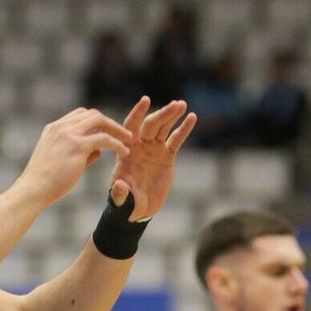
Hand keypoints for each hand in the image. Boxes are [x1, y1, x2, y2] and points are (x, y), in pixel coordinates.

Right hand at [14, 108, 134, 207]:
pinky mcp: (77, 146)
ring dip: (117, 129)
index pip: (79, 115)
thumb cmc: (44, 182)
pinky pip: (104, 139)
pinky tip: (124, 152)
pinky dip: (117, 144)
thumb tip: (97, 152)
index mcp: (53, 129)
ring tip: (129, 140)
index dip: (96, 122)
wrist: (32, 190)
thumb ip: (78, 152)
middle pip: (92, 114)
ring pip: (100, 121)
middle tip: (123, 134)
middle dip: (110, 123)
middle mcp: (61, 127)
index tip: (107, 132)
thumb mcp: (57, 160)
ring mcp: (68, 135)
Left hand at [108, 97, 196, 219]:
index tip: (145, 100)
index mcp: (126, 151)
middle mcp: (139, 146)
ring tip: (182, 105)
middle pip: (150, 125)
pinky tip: (192, 117)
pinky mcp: (167, 156)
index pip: (130, 127)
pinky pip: (176, 139)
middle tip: (175, 104)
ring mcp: (153, 149)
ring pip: (163, 128)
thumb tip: (119, 185)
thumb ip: (120, 192)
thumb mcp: (121, 200)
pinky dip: (184, 129)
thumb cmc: (125, 204)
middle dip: (162, 115)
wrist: (138, 210)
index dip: (138, 113)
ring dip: (172, 116)